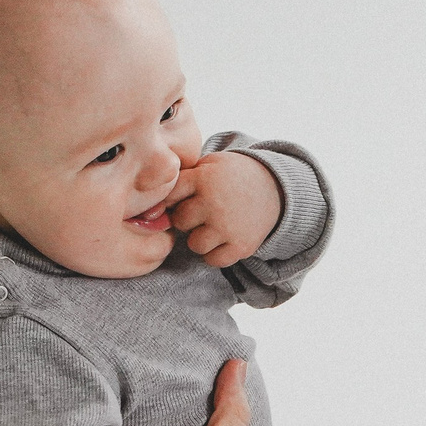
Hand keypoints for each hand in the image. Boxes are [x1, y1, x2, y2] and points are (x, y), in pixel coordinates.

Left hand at [166, 150, 281, 269]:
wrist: (276, 187)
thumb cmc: (232, 176)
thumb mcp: (209, 164)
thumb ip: (183, 178)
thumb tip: (150, 209)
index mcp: (204, 178)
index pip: (170, 195)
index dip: (173, 199)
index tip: (183, 198)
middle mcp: (215, 203)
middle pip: (181, 221)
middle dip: (188, 217)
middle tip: (203, 210)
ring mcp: (228, 226)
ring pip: (194, 244)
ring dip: (200, 237)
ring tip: (213, 225)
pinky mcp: (241, 246)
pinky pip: (212, 260)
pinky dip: (215, 253)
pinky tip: (222, 238)